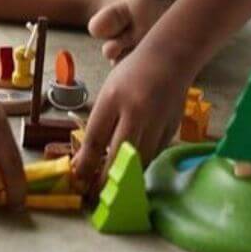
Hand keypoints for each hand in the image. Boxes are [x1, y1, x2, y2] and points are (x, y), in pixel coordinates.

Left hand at [73, 46, 186, 185]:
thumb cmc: (133, 73)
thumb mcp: (109, 93)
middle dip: (104, 179)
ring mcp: (157, 121)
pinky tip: (133, 167)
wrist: (171, 58)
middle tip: (94, 193)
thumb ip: (99, 124)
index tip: (78, 178)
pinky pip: (153, 154)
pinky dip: (141, 163)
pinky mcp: (172, 129)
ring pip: (138, 160)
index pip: (95, 139)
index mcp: (113, 99)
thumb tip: (86, 158)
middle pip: (117, 156)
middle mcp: (136, 111)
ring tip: (112, 185)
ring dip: (124, 176)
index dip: (85, 164)